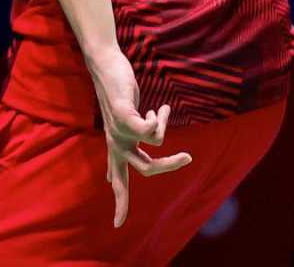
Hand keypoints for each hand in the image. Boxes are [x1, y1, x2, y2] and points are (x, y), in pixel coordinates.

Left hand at [86, 45, 192, 227]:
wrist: (105, 67)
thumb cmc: (115, 94)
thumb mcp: (121, 123)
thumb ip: (124, 142)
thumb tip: (115, 170)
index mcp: (117, 149)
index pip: (119, 183)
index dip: (120, 204)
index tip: (118, 225)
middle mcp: (117, 144)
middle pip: (147, 169)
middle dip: (169, 165)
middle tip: (188, 158)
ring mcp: (119, 131)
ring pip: (155, 145)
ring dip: (165, 125)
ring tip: (161, 110)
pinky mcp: (124, 116)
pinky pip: (150, 130)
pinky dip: (160, 120)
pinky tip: (158, 110)